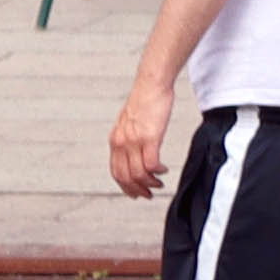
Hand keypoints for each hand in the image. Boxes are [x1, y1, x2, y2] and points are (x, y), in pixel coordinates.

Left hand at [108, 79, 178, 200]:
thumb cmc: (144, 101)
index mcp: (116, 140)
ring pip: (138, 173)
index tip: (136, 192)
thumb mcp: (130, 124)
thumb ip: (129, 139)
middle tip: (149, 194)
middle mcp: (122, 142)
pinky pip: (151, 163)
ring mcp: (135, 141)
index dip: (126, 187)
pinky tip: (164, 170)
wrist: (151, 85)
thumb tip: (135, 153)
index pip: (116, 171)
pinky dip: (158, 171)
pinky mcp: (150, 137)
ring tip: (159, 182)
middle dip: (137, 189)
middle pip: (125, 176)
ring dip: (150, 182)